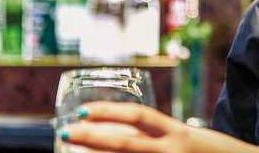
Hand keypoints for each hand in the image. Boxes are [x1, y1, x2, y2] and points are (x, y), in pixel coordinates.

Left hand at [62, 102, 258, 152]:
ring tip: (73, 149)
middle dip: (92, 136)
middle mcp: (173, 148)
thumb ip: (164, 139)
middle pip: (125, 142)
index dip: (109, 112)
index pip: (138, 118)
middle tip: (66, 131)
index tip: (84, 111)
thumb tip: (129, 137)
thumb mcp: (192, 141)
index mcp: (178, 133)